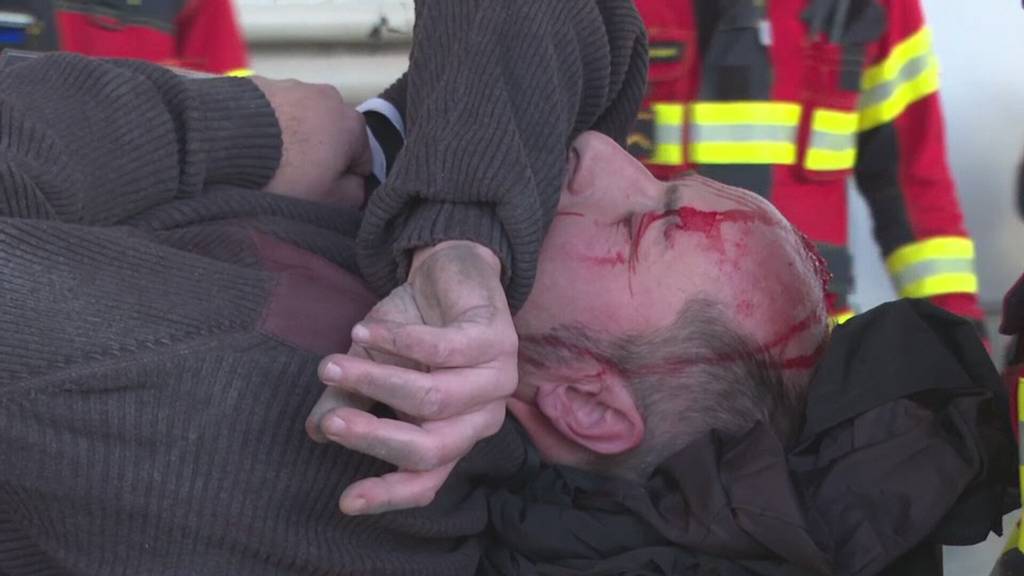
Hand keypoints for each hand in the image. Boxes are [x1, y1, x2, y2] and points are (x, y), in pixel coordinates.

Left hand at [251, 77, 371, 205]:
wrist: (227, 139)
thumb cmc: (286, 172)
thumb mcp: (329, 199)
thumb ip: (354, 194)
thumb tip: (355, 185)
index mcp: (353, 123)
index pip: (362, 160)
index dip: (344, 180)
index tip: (322, 190)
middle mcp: (329, 96)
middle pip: (332, 135)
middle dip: (319, 155)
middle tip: (294, 175)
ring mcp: (294, 85)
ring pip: (302, 120)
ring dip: (293, 137)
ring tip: (269, 159)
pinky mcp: (262, 81)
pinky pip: (273, 110)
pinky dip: (269, 124)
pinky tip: (252, 142)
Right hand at [306, 241, 518, 514]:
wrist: (448, 270)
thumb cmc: (408, 328)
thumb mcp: (370, 367)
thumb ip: (349, 401)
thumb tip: (316, 432)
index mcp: (454, 434)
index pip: (426, 479)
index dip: (387, 494)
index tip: (344, 501)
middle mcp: (481, 417)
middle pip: (431, 449)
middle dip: (374, 438)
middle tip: (331, 423)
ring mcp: (496, 380)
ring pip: (433, 400)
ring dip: (375, 382)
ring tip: (330, 366)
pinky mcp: (499, 340)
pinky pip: (442, 351)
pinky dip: (396, 342)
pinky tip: (363, 331)